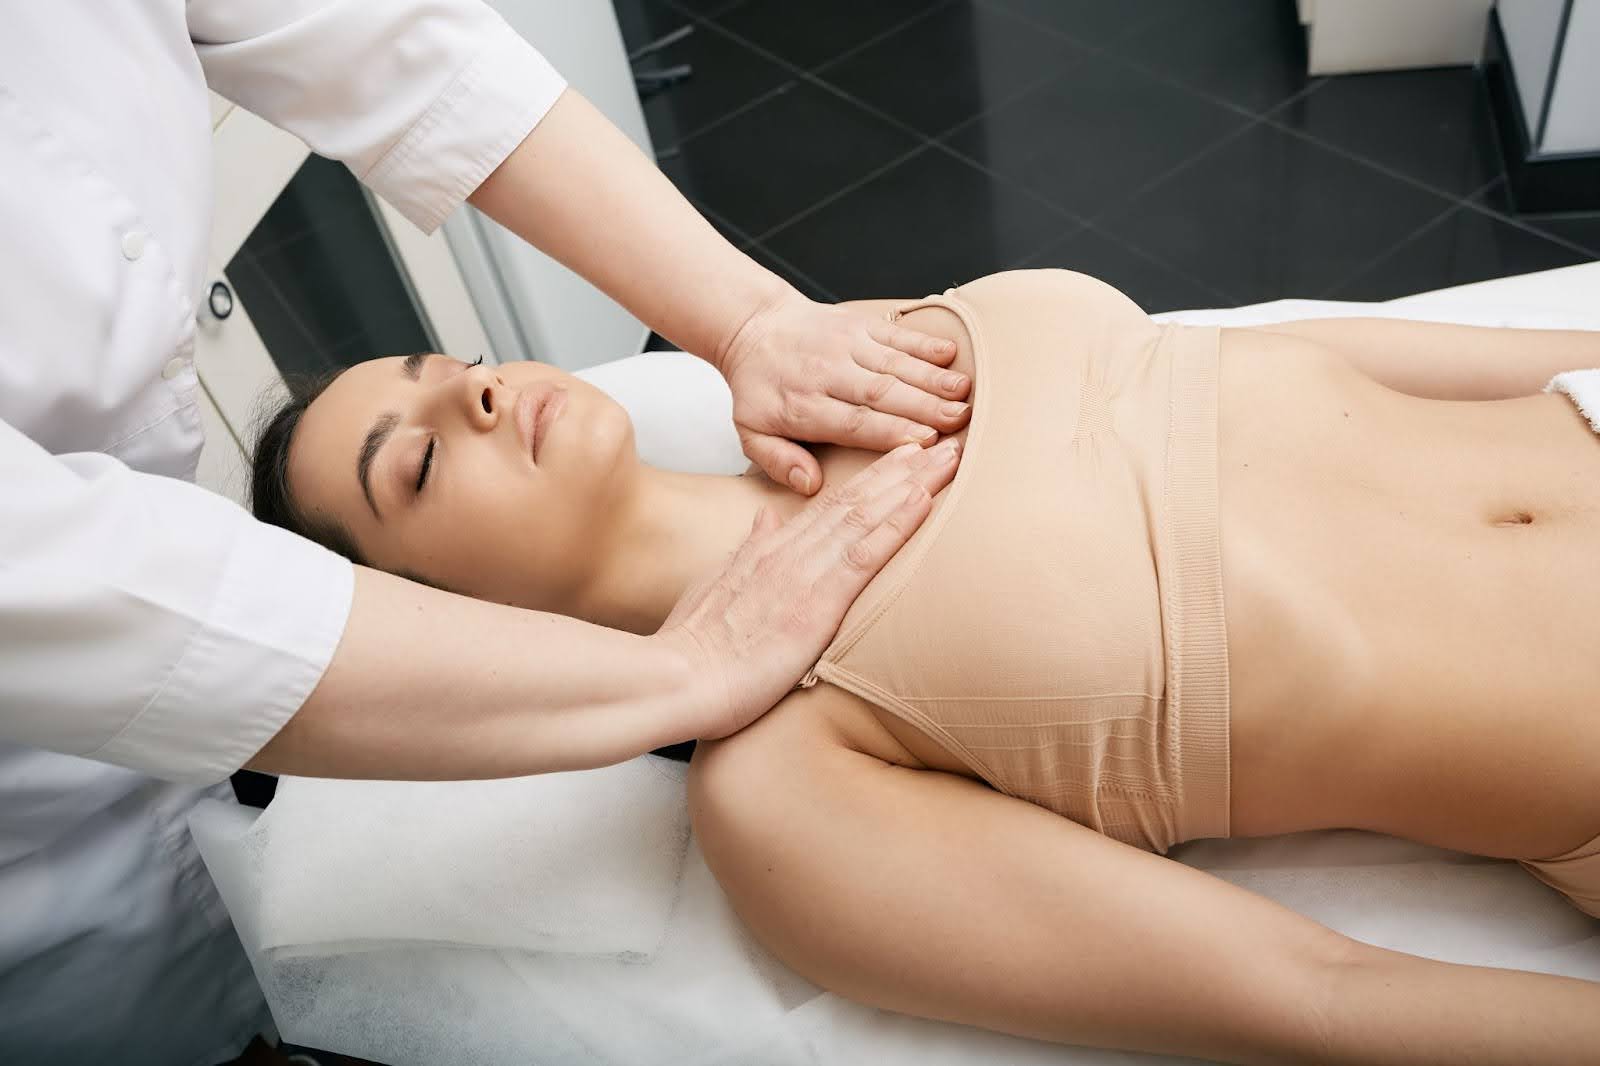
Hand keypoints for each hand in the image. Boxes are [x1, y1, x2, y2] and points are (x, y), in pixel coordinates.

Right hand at [657, 437, 961, 738]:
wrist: (677, 678)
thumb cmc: (694, 648)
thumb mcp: (715, 587)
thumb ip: (746, 551)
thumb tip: (765, 520)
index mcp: (770, 552)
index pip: (828, 504)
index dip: (870, 478)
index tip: (902, 456)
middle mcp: (790, 553)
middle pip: (855, 499)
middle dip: (901, 469)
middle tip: (943, 442)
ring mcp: (804, 575)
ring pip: (865, 515)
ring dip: (910, 484)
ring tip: (947, 457)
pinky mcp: (816, 605)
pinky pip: (864, 556)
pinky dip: (896, 524)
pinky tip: (923, 501)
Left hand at [716, 288, 972, 493]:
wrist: (754, 327)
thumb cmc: (761, 388)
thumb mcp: (752, 433)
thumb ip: (779, 461)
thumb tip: (809, 485)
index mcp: (802, 406)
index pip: (853, 422)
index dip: (890, 431)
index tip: (924, 442)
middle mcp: (827, 373)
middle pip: (881, 393)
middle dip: (923, 406)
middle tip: (959, 421)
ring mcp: (845, 345)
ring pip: (893, 363)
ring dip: (932, 377)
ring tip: (963, 392)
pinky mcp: (859, 325)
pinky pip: (895, 334)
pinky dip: (923, 343)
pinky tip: (949, 354)